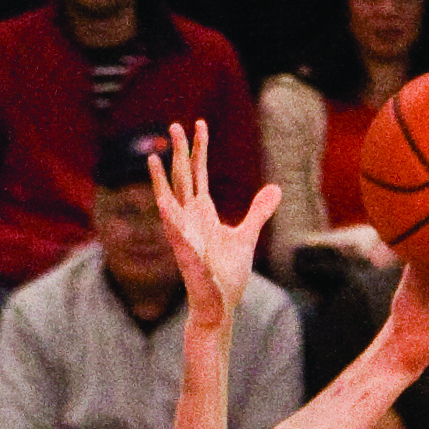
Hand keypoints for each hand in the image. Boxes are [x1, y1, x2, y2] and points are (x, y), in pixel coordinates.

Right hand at [149, 116, 271, 328]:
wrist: (220, 305)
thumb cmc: (227, 273)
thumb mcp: (247, 235)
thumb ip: (258, 211)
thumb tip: (275, 188)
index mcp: (201, 213)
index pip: (197, 173)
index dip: (198, 149)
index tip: (199, 123)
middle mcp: (188, 219)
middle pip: (182, 178)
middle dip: (179, 152)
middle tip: (173, 124)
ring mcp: (184, 235)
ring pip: (169, 200)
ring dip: (160, 179)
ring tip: (153, 156)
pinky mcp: (186, 254)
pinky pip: (176, 233)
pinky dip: (170, 218)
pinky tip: (163, 202)